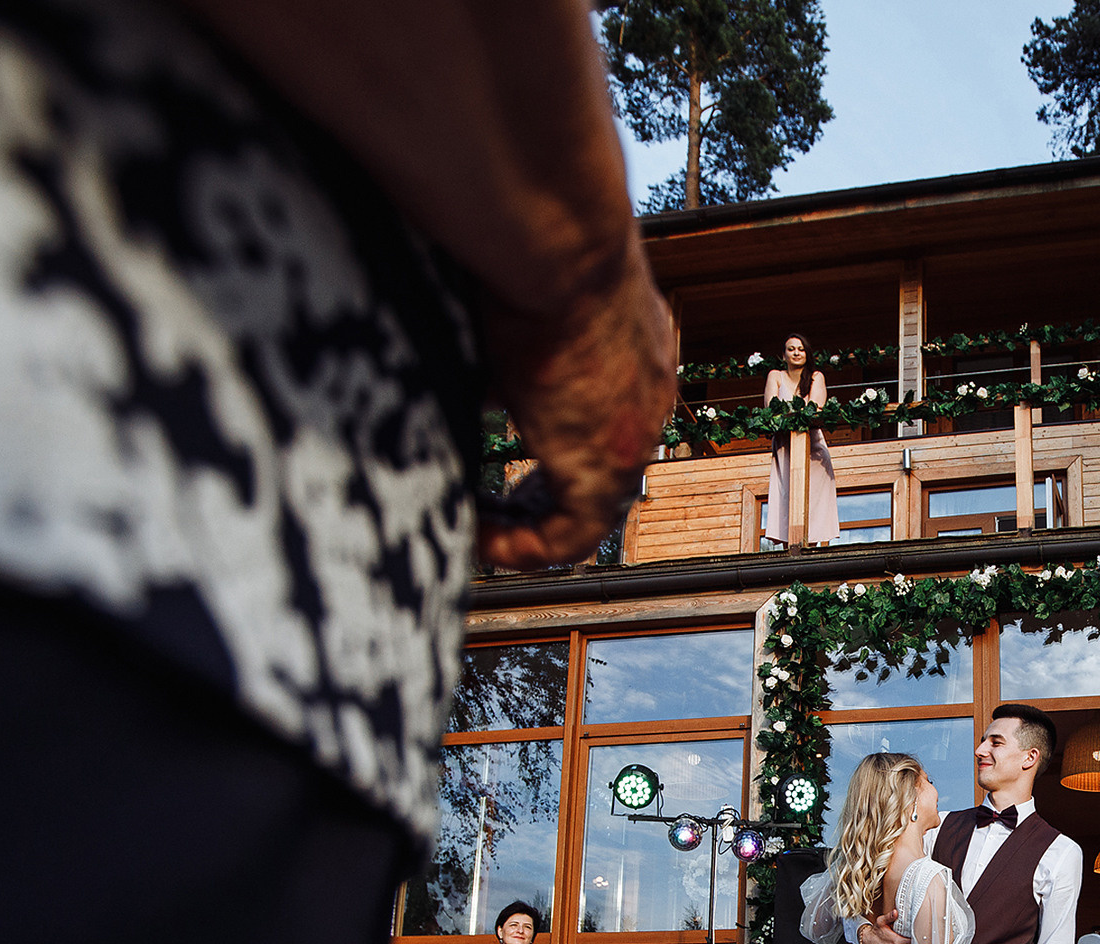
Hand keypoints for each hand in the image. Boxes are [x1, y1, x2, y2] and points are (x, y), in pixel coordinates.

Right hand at [478, 251, 675, 568]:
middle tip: (493, 510)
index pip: (603, 422)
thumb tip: (455, 372)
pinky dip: (525, 546)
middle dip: (542, 497)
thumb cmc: (530, 247)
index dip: (555, 451)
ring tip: (480, 531)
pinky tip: (481, 539)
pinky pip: (571, 536)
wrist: (563, 241)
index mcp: (635, 356)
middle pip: (600, 471)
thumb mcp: (515, 305)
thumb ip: (498, 347)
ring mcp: (631, 436)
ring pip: (589, 509)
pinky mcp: (604, 464)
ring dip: (530, 525)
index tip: (511, 461)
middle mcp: (645, 402)